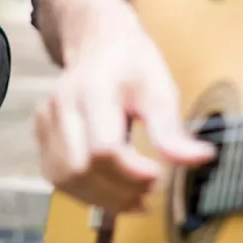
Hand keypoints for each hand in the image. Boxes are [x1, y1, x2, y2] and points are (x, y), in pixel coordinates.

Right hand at [34, 25, 214, 213]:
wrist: (99, 43)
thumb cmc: (133, 65)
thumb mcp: (160, 88)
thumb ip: (171, 129)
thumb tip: (201, 159)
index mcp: (93, 88)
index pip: (104, 149)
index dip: (131, 174)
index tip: (158, 176)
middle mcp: (62, 103)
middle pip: (80, 169)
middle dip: (118, 191)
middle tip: (150, 190)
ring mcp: (46, 118)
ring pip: (64, 179)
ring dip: (101, 199)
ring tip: (134, 197)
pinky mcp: (41, 132)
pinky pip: (57, 177)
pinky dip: (85, 193)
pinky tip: (111, 191)